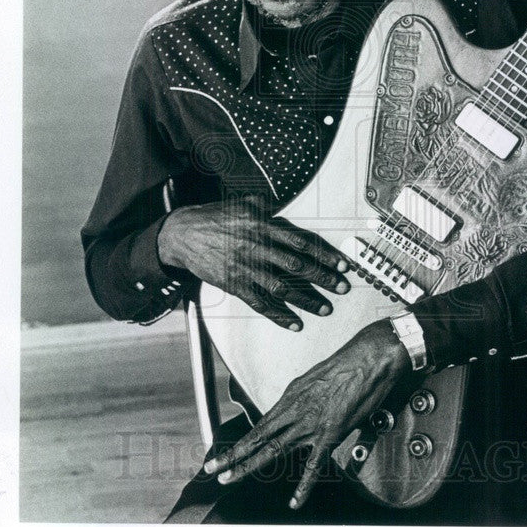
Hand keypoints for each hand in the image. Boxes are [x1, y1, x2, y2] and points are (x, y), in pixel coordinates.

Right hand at [157, 193, 349, 329]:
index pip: (301, 242)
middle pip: (297, 266)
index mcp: (263, 226)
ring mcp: (246, 268)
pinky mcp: (235, 285)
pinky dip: (279, 316)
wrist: (183, 234)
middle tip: (343, 287)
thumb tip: (288, 210)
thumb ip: (269, 208)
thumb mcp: (245, 203)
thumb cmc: (216, 217)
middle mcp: (257, 248)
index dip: (324, 254)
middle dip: (323, 278)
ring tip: (326, 308)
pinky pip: (260, 304)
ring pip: (282, 288)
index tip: (342, 264)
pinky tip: (295, 323)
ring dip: (307, 300)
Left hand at [203, 319, 411, 508]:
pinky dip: (304, 486)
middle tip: (213, 470)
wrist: (368, 360)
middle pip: (257, 438)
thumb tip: (292, 410)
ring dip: (249, 465)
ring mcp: (310, 425)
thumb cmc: (345, 365)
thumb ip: (300, 399)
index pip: (258, 426)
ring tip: (229, 478)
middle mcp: (295, 412)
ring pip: (274, 450)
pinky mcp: (330, 434)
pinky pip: (314, 465)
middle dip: (233, 456)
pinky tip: (294, 501)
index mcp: (290, 398)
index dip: (239, 443)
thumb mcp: (313, 379)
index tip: (221, 453)